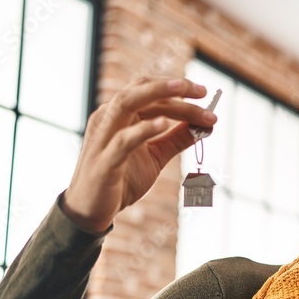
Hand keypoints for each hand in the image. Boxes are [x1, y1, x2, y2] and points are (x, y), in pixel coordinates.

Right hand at [62, 76, 216, 232]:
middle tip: (203, 91)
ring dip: (157, 94)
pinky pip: (123, 140)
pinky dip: (143, 129)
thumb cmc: (121, 180)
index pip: (149, 90)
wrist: (91, 211)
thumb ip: (177, 139)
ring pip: (127, 103)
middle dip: (174, 88)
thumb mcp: (156, 157)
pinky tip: (164, 124)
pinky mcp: (104, 160)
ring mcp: (103, 137)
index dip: (176, 88)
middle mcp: (109, 118)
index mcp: (120, 115)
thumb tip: (206, 126)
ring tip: (183, 90)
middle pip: (142, 91)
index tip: (204, 92)